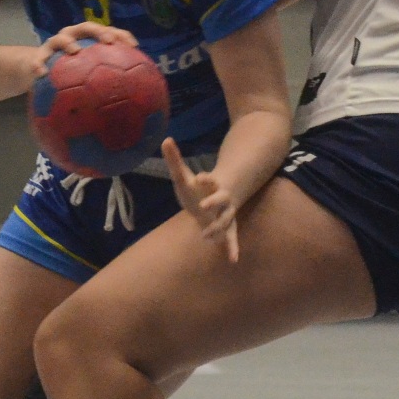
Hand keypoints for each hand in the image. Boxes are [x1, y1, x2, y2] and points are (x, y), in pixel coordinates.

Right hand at [32, 23, 138, 76]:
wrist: (42, 69)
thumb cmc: (72, 73)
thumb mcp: (89, 75)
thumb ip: (107, 81)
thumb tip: (131, 102)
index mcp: (89, 38)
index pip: (109, 32)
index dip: (122, 35)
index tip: (133, 46)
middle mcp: (74, 36)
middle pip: (87, 27)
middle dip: (99, 32)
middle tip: (108, 41)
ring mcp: (55, 43)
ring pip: (61, 38)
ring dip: (68, 42)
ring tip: (74, 50)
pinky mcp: (39, 54)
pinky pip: (38, 59)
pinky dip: (39, 64)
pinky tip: (41, 73)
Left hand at [162, 137, 239, 261]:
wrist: (212, 200)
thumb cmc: (196, 188)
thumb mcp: (183, 175)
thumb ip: (174, 159)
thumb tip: (165, 139)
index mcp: (211, 185)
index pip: (210, 180)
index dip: (207, 179)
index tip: (201, 177)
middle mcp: (221, 199)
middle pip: (222, 199)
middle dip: (214, 202)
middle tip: (204, 205)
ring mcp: (225, 214)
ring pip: (226, 220)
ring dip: (218, 227)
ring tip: (206, 236)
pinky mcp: (226, 228)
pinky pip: (231, 238)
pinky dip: (233, 248)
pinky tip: (233, 260)